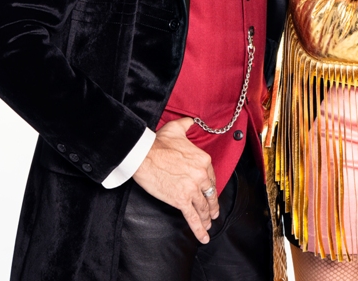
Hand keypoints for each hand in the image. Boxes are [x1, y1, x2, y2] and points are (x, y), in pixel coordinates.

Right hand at [132, 117, 216, 242]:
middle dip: (212, 205)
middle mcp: (201, 175)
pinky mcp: (181, 200)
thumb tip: (191, 121)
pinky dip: (199, 228)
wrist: (144, 155)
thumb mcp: (177, 129)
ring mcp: (192, 189)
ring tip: (209, 224)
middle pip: (209, 194)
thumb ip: (187, 124)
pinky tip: (204, 236)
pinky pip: (193, 217)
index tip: (210, 193)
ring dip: (207, 217)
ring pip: (203, 206)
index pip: (211, 178)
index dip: (210, 188)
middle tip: (214, 213)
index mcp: (203, 160)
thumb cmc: (158, 143)